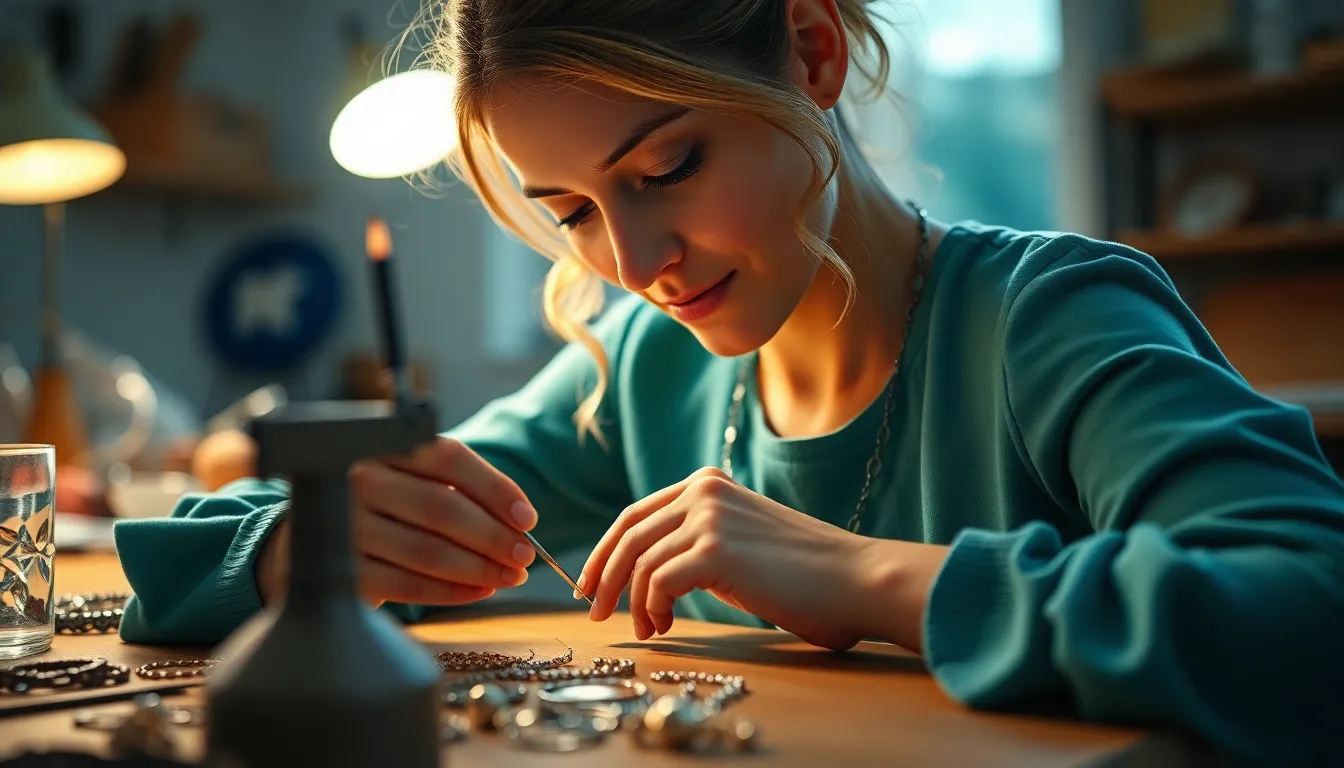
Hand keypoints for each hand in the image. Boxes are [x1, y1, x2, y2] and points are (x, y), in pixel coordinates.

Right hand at [256, 438, 538, 608]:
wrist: (299, 543)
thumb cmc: (375, 508)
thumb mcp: (407, 480)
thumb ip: (456, 488)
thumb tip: (520, 522)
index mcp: (382, 446)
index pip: (449, 458)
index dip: (496, 488)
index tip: (528, 519)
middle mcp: (358, 479)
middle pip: (443, 507)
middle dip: (494, 536)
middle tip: (524, 556)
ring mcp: (345, 526)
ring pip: (429, 550)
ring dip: (480, 568)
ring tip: (509, 576)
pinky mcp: (341, 573)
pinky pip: (410, 585)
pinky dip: (452, 592)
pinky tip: (478, 591)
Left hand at [577, 467, 878, 650]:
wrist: (857, 579)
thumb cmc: (807, 575)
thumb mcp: (741, 544)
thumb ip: (698, 546)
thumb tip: (648, 578)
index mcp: (708, 483)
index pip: (635, 515)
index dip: (605, 551)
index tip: (590, 584)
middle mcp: (703, 490)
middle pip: (627, 535)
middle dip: (603, 577)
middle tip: (595, 612)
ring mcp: (708, 517)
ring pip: (639, 563)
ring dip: (633, 603)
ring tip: (646, 629)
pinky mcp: (715, 550)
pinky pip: (657, 582)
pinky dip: (652, 608)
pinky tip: (664, 625)